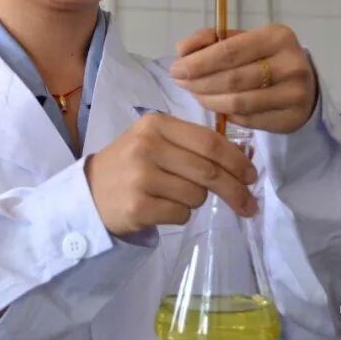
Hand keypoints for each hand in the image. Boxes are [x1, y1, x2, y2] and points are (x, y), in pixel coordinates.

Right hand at [84, 112, 258, 236]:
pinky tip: (162, 208)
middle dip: (235, 190)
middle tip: (248, 204)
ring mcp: (141, 177)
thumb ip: (193, 144)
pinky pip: (181, 214)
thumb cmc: (129, 165)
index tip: (252, 175)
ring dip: (197, 201)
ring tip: (175, 196)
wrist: (88, 193)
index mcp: (156, 124)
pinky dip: (180, 215)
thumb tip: (243, 158)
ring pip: (197, 195)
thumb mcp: (155, 141)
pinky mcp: (138, 206)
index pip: (210, 142)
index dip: (237, 160)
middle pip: (209, 171)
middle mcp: (148, 146)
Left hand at [168, 24, 317, 134]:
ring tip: (195, 94)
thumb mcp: (241, 41)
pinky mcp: (291, 119)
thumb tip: (181, 49)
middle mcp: (290, 64)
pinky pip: (247, 119)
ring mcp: (294, 94)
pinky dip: (226, 113)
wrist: (304, 85)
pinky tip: (216, 106)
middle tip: (181, 83)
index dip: (198, 62)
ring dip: (208, 100)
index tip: (176, 69)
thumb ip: (209, 39)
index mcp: (277, 37)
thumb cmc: (265, 58)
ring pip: (238, 102)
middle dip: (199, 82)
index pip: (229, 51)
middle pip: (232, 78)